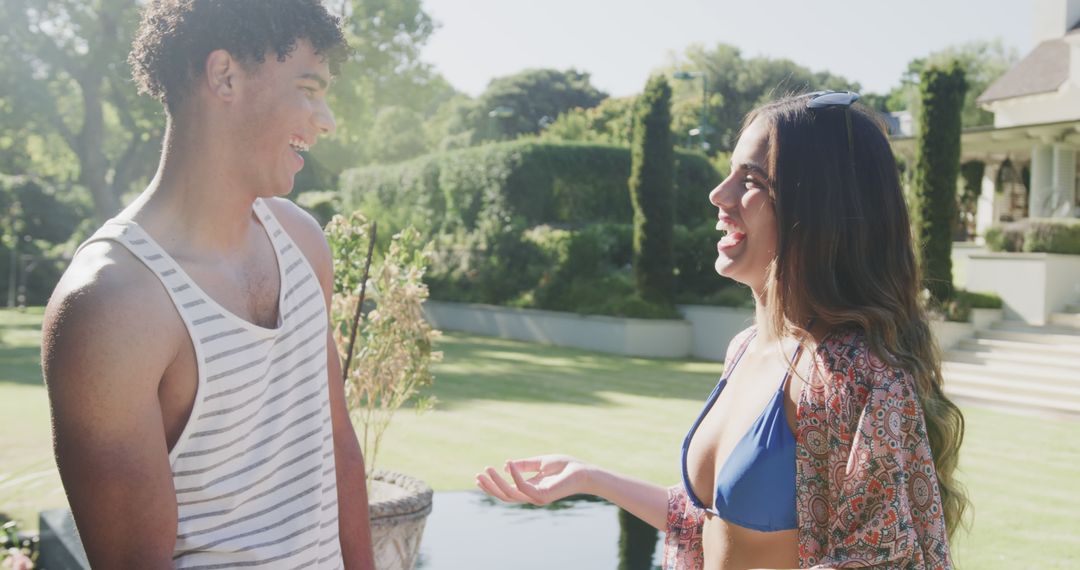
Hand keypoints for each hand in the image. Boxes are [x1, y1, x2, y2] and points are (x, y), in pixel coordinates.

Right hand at [475, 455, 591, 505]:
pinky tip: (508, 464)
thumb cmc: (566, 466)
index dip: (492, 485)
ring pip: (510, 494)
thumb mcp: (540, 462)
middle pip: (505, 495)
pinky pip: (523, 487)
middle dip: (490, 486)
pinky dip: (514, 475)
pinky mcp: (542, 495)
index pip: (507, 491)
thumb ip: (524, 465)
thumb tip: (506, 465)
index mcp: (530, 489)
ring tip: (487, 469)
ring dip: (497, 482)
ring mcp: (536, 497)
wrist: (583, 471)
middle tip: (477, 475)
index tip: (479, 476)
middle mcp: (531, 495)